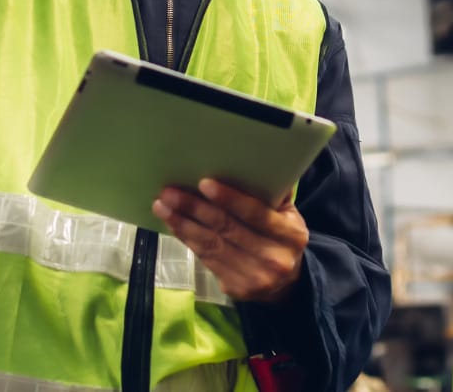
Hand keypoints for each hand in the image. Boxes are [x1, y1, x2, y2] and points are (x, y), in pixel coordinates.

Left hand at [154, 179, 306, 302]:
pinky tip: (173, 225)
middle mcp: (274, 258)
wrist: (288, 285)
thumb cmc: (281, 239)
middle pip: (227, 228)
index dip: (229, 198)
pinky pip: (206, 259)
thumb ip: (273, 194)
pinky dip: (187, 240)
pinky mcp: (235, 288)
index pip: (255, 213)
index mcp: (290, 235)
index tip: (203, 183)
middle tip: (169, 192)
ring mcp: (254, 277)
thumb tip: (251, 163)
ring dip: (183, 224)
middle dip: (195, 209)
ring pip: (211, 245)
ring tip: (162, 206)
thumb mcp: (288, 216)